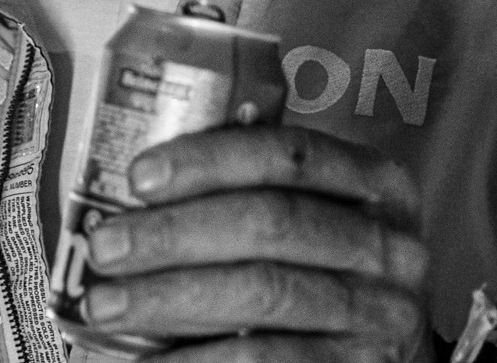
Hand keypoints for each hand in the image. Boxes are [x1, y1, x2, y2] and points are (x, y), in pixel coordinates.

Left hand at [78, 124, 434, 360]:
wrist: (382, 356)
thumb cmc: (324, 272)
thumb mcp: (314, 218)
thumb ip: (252, 190)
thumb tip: (136, 182)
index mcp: (377, 183)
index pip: (290, 154)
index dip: (210, 160)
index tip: (139, 177)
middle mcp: (390, 243)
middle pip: (271, 222)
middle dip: (175, 233)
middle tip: (106, 246)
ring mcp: (382, 312)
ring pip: (264, 291)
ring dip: (170, 297)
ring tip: (107, 303)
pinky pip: (268, 358)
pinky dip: (198, 357)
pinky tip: (151, 357)